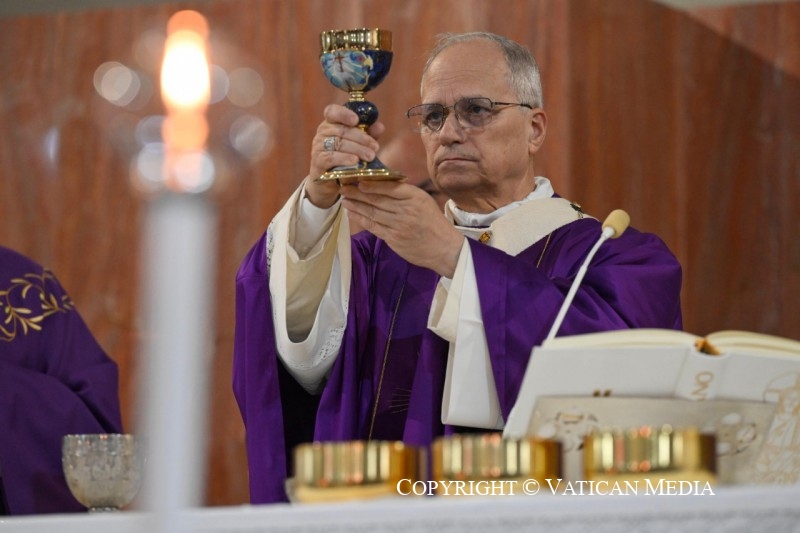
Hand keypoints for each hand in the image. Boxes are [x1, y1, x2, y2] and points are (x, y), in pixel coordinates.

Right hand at [305, 104, 383, 207]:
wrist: (330, 181)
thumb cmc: (346, 158)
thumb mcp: (359, 144)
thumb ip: (368, 134)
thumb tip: (379, 126)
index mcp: (331, 123)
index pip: (332, 112)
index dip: (343, 114)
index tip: (357, 120)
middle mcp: (322, 132)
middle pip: (341, 130)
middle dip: (361, 138)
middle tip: (375, 147)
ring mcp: (318, 147)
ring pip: (338, 144)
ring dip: (357, 149)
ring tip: (371, 156)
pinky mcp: (317, 161)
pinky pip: (331, 157)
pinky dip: (344, 158)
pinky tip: (355, 161)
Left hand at [340, 180, 463, 277]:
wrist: (444, 248)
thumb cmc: (432, 222)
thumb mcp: (424, 201)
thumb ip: (405, 193)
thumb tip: (381, 182)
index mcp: (415, 197)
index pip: (389, 187)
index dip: (371, 184)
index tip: (358, 179)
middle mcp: (407, 210)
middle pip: (377, 199)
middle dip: (357, 193)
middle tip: (343, 187)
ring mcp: (399, 225)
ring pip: (372, 213)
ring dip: (355, 205)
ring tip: (344, 199)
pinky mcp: (394, 239)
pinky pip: (373, 227)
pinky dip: (361, 219)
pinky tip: (352, 213)